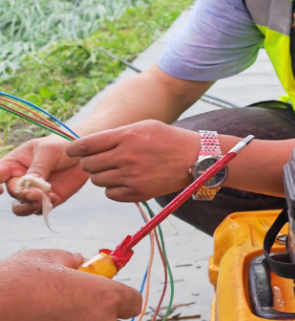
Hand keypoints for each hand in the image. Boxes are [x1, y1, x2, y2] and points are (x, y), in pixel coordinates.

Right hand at [0, 136, 90, 215]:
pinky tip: (53, 198)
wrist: (83, 155)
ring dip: (27, 207)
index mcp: (13, 164)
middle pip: (12, 191)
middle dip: (22, 194)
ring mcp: (32, 191)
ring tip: (40, 201)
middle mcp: (19, 179)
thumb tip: (29, 184)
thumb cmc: (61, 146)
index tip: (0, 190)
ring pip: (21, 206)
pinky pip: (39, 209)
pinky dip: (43, 207)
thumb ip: (38, 167)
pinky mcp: (47, 199)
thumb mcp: (49, 151)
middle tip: (36, 193)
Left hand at [66, 121, 200, 201]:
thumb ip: (115, 135)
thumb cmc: (168, 139)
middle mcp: (126, 157)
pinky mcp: (138, 193)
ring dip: (103, 176)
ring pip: (97, 180)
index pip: (84, 145)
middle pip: (88, 165)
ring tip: (119, 170)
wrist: (196, 158)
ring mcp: (132, 177)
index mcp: (126, 137)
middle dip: (91, 163)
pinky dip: (114, 188)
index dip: (73, 150)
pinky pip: (110, 194)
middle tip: (102, 160)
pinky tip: (127, 180)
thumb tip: (85, 145)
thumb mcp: (143, 127)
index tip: (73, 152)